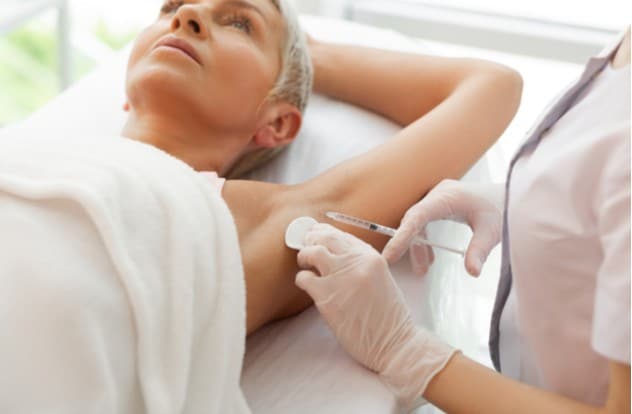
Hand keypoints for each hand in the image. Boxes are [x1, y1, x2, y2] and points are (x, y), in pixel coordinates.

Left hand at [295, 224, 456, 407]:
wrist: (395, 344)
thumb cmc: (389, 318)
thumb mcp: (381, 279)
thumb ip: (361, 264)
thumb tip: (335, 255)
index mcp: (372, 258)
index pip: (343, 235)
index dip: (326, 233)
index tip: (317, 235)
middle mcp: (356, 263)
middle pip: (325, 237)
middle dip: (311, 238)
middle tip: (305, 244)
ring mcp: (341, 278)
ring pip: (312, 252)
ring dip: (304, 255)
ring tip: (303, 263)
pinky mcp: (327, 297)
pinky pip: (304, 278)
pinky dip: (301, 279)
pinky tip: (306, 284)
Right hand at [383, 179, 503, 276]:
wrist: (513, 193)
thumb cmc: (503, 207)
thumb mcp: (493, 231)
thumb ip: (479, 251)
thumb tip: (471, 272)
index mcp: (447, 197)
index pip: (417, 216)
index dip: (401, 236)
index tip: (389, 254)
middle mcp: (439, 195)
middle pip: (413, 220)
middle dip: (406, 243)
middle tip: (393, 263)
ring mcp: (439, 198)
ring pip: (418, 223)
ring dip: (417, 246)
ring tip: (422, 270)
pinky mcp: (442, 204)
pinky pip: (425, 222)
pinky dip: (425, 240)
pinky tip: (429, 259)